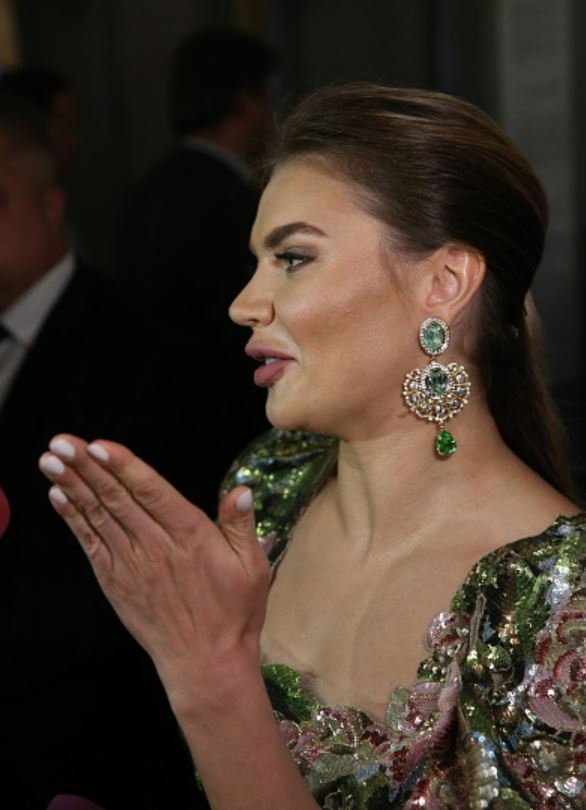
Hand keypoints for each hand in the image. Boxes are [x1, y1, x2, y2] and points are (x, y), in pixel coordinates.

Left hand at [38, 435, 268, 698]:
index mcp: (190, 536)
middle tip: (62, 442)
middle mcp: (155, 546)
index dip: (124, 467)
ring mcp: (131, 564)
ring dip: (73, 486)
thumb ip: (241, 524)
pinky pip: (90, 544)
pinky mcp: (115, 581)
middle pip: (116, 499)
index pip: (151, 493)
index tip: (98, 445)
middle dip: (87, 468)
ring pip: (98, 516)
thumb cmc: (233, 612)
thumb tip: (240, 489)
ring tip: (51, 460)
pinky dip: (73, 519)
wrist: (204, 663)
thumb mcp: (253, 566)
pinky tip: (58, 496)